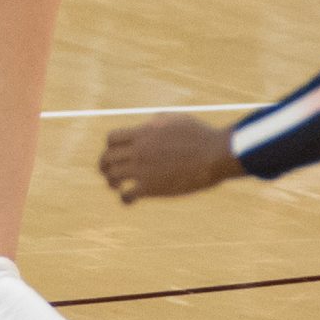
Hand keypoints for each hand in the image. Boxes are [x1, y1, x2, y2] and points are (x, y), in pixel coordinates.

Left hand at [99, 115, 238, 203]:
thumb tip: (146, 125)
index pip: (111, 139)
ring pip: (113, 176)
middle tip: (107, 171)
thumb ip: (156, 122)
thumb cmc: (199, 135)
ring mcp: (143, 170)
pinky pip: (127, 195)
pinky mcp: (152, 188)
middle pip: (107, 158)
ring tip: (115, 185)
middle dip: (105, 165)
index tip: (115, 152)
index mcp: (143, 133)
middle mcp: (138, 150)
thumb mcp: (175, 120)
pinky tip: (128, 199)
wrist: (214, 155)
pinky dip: (124, 198)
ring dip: (111, 181)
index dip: (110, 146)